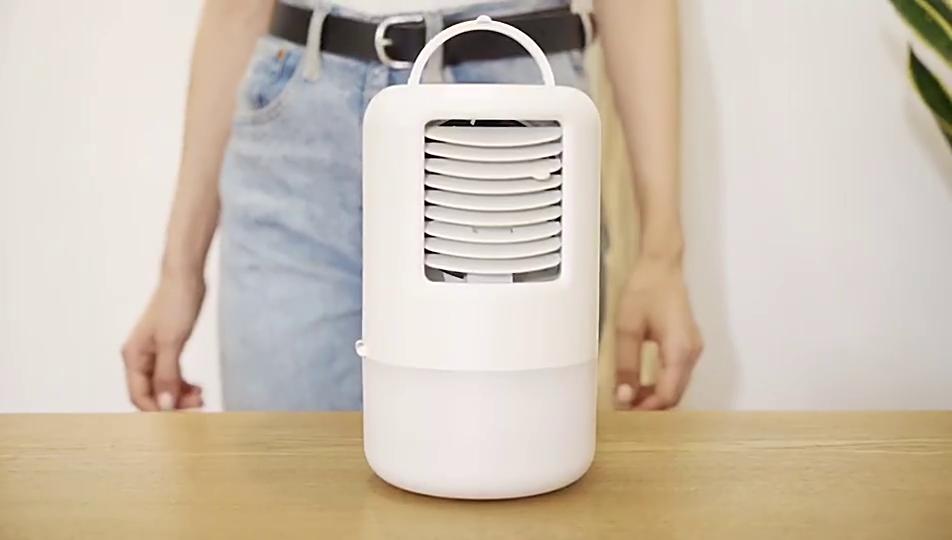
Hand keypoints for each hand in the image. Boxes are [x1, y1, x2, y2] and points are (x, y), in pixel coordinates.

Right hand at [121, 273, 205, 410]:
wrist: (185, 278)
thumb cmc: (176, 304)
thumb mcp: (172, 342)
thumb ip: (167, 375)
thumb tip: (165, 406)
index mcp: (134, 357)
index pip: (140, 396)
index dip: (159, 411)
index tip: (184, 417)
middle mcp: (140, 358)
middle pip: (152, 394)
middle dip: (174, 404)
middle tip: (200, 406)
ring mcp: (154, 354)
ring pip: (163, 386)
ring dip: (181, 396)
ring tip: (202, 397)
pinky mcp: (168, 349)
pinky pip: (172, 376)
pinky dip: (184, 384)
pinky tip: (198, 388)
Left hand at [614, 258, 702, 409]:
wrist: (661, 267)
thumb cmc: (645, 291)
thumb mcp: (627, 328)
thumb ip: (626, 365)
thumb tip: (624, 396)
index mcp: (679, 349)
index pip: (667, 394)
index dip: (647, 409)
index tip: (625, 414)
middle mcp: (692, 353)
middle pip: (675, 394)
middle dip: (651, 408)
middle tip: (624, 412)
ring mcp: (692, 349)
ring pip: (677, 387)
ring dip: (655, 397)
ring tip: (628, 400)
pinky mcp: (688, 346)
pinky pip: (677, 375)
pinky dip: (661, 385)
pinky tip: (641, 385)